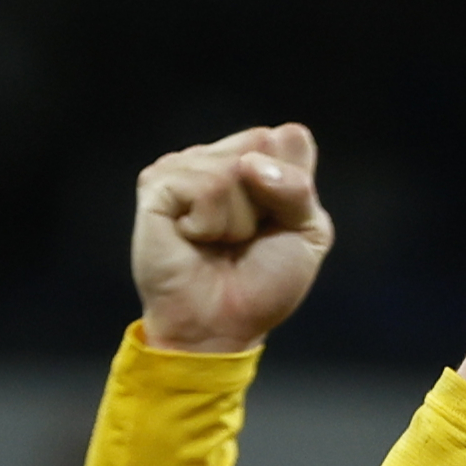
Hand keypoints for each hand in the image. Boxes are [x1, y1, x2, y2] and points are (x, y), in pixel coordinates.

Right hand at [133, 124, 333, 354]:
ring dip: (235, 219)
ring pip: (233, 167)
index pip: (289, 138)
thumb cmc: (261, 285)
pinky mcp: (157, 185)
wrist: (221, 327)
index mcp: (256, 160)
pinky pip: (203, 186)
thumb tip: (247, 164)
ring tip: (216, 242)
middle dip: (265, 199)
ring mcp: (185, 168)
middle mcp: (219, 157)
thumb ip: (298, 185)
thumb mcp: (308, 233)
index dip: (293, 185)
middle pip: (261, 143)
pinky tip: (192, 238)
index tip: (276, 225)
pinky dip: (208, 223)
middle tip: (244, 237)